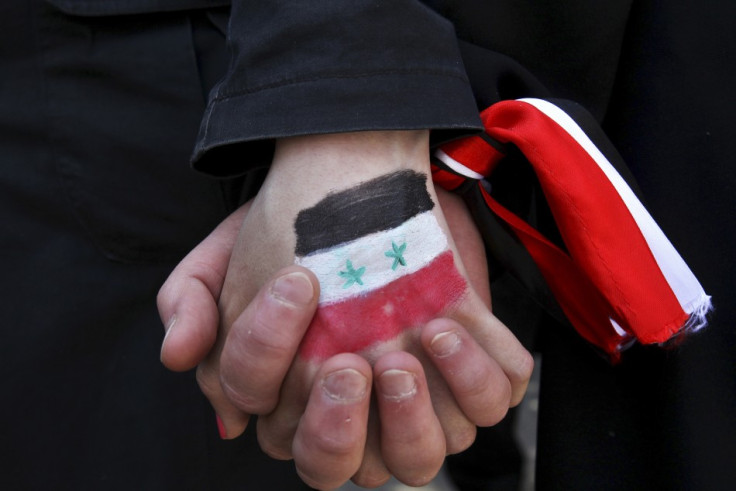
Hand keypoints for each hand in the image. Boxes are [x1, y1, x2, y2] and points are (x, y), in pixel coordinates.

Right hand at [186, 131, 532, 487]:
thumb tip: (179, 358)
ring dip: (414, 418)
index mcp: (291, 397)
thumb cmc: (300, 229)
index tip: (299, 283)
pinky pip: (488, 406)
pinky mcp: (470, 368)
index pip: (273, 425)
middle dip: (339, 428)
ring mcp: (417, 397)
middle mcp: (353, 412)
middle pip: (340, 470)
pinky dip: (474, 378)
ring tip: (410, 347)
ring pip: (419, 460)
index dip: (275, 363)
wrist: (370, 180)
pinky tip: (447, 327)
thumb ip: (190, 302)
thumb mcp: (225, 253)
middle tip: (348, 363)